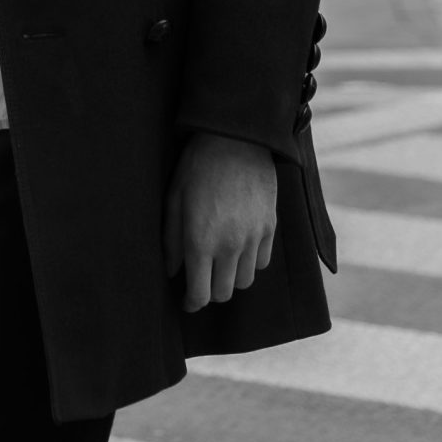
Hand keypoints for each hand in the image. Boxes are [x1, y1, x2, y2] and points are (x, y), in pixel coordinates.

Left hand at [162, 131, 276, 312]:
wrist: (236, 138)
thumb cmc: (198, 166)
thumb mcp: (175, 199)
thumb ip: (171, 240)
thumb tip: (172, 271)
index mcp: (201, 241)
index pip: (200, 294)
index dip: (191, 303)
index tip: (187, 300)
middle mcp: (230, 246)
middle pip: (223, 293)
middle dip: (210, 291)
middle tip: (202, 278)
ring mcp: (253, 237)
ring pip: (245, 281)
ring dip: (231, 277)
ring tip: (221, 260)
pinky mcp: (270, 227)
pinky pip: (262, 262)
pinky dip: (251, 262)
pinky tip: (240, 247)